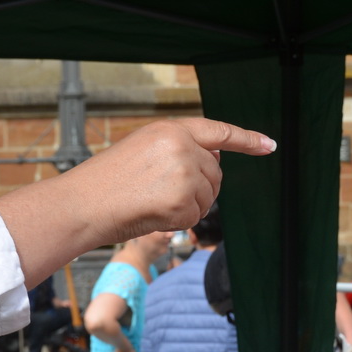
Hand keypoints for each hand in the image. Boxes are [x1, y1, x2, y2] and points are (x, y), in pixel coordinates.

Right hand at [71, 119, 273, 243]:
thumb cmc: (107, 182)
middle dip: (198, 188)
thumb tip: (216, 157)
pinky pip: (195, 217)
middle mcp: (182, 147)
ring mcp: (185, 173)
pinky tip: (152, 215)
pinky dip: (177, 222)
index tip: (269, 145)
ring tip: (152, 202)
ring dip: (187, 206)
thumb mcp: (142, 149)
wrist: (83, 204)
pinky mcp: (184, 201)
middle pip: (215, 173)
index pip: (218, 131)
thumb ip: (179, 148)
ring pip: (207, 197)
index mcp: (170, 129)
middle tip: (161, 194)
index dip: (247, 139)